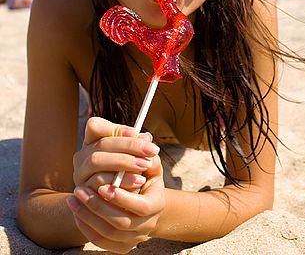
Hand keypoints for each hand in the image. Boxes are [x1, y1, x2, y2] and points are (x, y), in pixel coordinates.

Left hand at [68, 117, 165, 251]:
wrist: (148, 202)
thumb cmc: (147, 176)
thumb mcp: (149, 162)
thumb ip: (143, 150)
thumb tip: (139, 135)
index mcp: (157, 203)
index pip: (141, 206)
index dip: (122, 198)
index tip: (103, 186)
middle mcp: (147, 225)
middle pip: (120, 223)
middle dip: (98, 207)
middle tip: (79, 189)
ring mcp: (133, 238)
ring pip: (107, 234)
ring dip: (88, 216)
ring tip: (72, 198)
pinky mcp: (120, 245)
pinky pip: (100, 241)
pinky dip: (86, 227)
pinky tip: (76, 211)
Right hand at [73, 117, 158, 191]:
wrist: (124, 208)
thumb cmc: (132, 176)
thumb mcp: (138, 159)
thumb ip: (140, 147)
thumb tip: (146, 137)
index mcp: (93, 143)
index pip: (94, 126)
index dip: (114, 128)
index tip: (136, 132)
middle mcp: (82, 157)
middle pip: (101, 143)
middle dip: (128, 145)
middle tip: (151, 150)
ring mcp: (80, 175)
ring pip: (96, 161)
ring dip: (123, 162)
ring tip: (145, 165)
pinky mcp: (83, 194)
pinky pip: (97, 183)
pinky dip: (119, 181)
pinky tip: (138, 182)